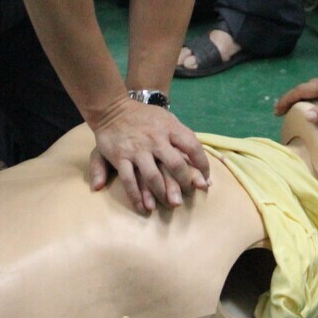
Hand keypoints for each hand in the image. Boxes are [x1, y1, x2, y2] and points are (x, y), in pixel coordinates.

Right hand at [88, 98, 210, 213]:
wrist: (112, 109)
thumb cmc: (145, 117)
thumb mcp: (168, 120)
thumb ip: (184, 138)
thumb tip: (195, 157)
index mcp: (170, 128)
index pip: (193, 147)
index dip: (202, 165)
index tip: (205, 180)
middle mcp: (155, 139)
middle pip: (175, 164)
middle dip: (184, 183)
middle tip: (187, 195)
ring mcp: (137, 149)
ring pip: (153, 176)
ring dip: (162, 194)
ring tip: (169, 204)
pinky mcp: (120, 157)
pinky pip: (130, 180)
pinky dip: (137, 197)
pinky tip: (145, 208)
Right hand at [274, 67, 317, 123]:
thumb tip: (304, 115)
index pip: (301, 91)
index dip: (287, 100)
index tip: (277, 111)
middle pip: (305, 87)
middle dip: (292, 98)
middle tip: (282, 112)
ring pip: (315, 87)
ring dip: (303, 97)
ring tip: (298, 109)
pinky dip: (315, 96)